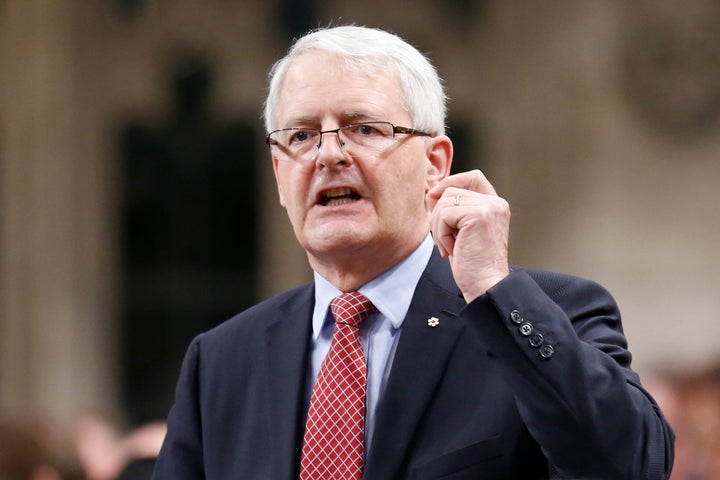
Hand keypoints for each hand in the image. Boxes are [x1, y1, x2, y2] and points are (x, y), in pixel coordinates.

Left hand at [426, 170, 510, 302]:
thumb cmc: (472, 264)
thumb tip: (431, 192)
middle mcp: (496, 203)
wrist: (485, 286)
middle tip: (444, 240)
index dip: (451, 182)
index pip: (472, 177)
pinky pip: (444, 215)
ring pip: (445, 201)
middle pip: (451, 190)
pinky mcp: (478, 216)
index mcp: (495, 205)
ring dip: (439, 227)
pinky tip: (452, 250)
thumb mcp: (462, 231)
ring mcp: (489, 208)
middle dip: (438, 214)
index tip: (436, 199)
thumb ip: (454, 210)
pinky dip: (441, 234)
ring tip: (449, 247)